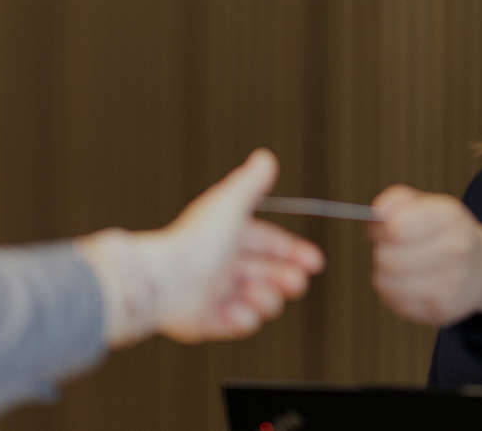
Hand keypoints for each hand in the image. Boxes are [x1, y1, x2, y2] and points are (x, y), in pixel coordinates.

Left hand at [78, 149, 324, 346]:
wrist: (166, 279)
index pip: (270, 244)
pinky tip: (236, 310)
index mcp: (229, 238)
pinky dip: (241, 319)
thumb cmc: (197, 240)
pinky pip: (236, 323)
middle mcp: (223, 266)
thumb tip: (265, 157)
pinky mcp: (206, 321)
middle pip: (268, 275)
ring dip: (267, 300)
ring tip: (259, 294)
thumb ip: (252, 182)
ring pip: (258, 301)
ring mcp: (215, 295)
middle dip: (288, 279)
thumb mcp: (231, 204)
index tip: (315, 262)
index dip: (295, 252)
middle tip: (296, 282)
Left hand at [369, 185, 481, 325]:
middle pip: (387, 257)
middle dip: (382, 251)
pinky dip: (392, 292)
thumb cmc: (444, 233)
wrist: (481, 268)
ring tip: (400, 266)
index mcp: (450, 218)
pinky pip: (394, 302)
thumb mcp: (427, 205)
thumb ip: (397, 201)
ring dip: (384, 273)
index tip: (388, 227)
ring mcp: (450, 284)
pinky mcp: (441, 311)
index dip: (382, 227)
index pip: (397, 227)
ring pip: (386, 282)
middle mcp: (455, 251)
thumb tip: (378, 213)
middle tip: (394, 248)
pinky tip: (407, 283)